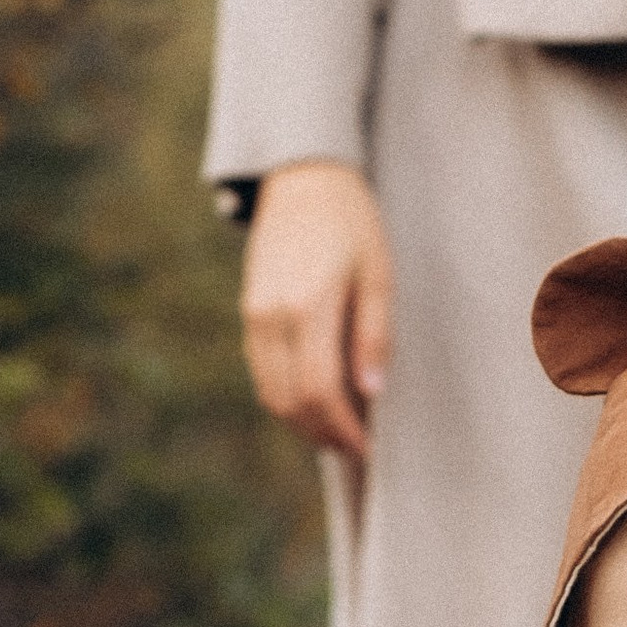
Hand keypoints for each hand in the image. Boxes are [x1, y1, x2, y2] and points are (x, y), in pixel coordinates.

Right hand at [242, 162, 393, 458]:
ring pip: (272, 394)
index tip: (367, 448)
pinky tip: (316, 401)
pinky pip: (262, 373)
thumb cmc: (351, 224)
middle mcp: (273, 314)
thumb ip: (374, 334)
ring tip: (338, 431)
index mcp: (309, 304)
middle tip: (356, 447)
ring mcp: (254, 314)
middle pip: (292, 401)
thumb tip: (371, 393)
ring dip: (304, 423)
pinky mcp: (248, 312)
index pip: (320, 390)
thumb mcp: (378, 274)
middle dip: (325, 434)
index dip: (344, 429)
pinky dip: (287, 398)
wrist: (303, 179)